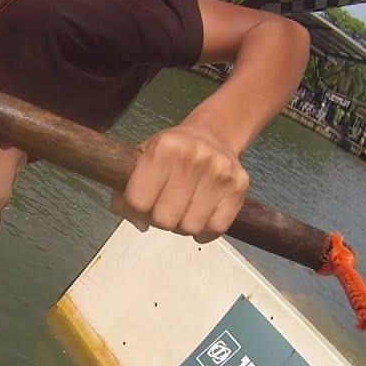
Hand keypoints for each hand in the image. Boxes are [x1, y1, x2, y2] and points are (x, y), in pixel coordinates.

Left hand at [111, 123, 249, 242]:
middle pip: (164, 220)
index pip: (137, 202)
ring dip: (183, 225)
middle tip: (164, 206)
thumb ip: (126, 189)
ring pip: (190, 228)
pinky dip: (205, 230)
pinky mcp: (239, 187)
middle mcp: (194, 157)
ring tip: (183, 208)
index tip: (141, 203)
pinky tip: (201, 215)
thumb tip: (139, 223)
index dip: (135, 209)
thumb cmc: (171, 151)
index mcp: (164, 147)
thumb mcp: (141, 157)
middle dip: (160, 219)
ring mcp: (220, 173)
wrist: (214, 134)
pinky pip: (216, 229)